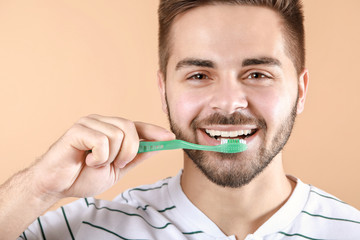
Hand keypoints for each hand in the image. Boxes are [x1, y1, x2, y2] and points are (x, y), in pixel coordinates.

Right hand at [32, 114, 174, 198]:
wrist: (57, 185)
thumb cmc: (83, 175)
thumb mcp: (117, 169)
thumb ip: (135, 157)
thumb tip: (157, 146)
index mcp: (111, 130)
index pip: (138, 126)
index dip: (155, 131)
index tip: (171, 138)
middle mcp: (102, 122)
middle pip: (130, 128)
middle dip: (129, 151)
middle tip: (115, 164)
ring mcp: (89, 123)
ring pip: (118, 134)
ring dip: (111, 157)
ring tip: (97, 162)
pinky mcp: (78, 129)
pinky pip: (103, 141)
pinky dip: (99, 157)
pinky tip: (88, 160)